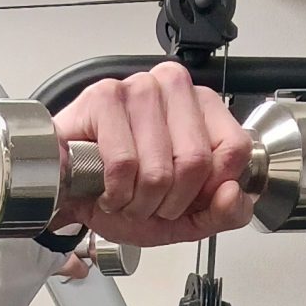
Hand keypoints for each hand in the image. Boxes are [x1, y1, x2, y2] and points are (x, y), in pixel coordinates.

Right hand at [51, 62, 253, 248]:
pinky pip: (123, 164)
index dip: (208, 190)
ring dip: (138, 201)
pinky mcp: (105, 97)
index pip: (235, 149)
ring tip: (125, 194)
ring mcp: (140, 88)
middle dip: (168, 202)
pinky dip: (114, 192)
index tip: (183, 197)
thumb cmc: (124, 192)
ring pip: (159, 169)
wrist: (71, 194)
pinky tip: (106, 188)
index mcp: (203, 106)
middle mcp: (175, 88)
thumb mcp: (185, 217)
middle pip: (196, 163)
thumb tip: (233, 193)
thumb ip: (224, 214)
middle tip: (148, 201)